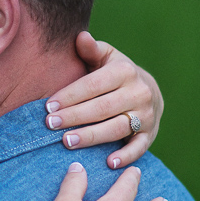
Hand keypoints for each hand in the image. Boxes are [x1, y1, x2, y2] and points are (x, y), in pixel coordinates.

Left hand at [44, 32, 163, 168]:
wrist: (148, 90)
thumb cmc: (115, 73)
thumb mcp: (106, 57)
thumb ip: (91, 50)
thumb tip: (80, 37)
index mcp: (125, 71)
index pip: (93, 85)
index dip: (70, 95)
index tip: (48, 106)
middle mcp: (139, 92)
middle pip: (102, 108)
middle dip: (74, 117)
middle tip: (50, 124)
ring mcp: (147, 115)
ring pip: (117, 128)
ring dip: (91, 136)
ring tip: (67, 141)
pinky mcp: (151, 134)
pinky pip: (139, 147)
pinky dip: (126, 156)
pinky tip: (108, 163)